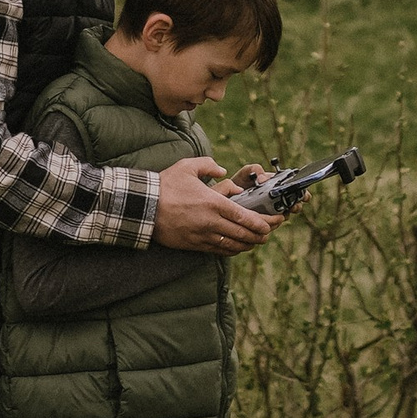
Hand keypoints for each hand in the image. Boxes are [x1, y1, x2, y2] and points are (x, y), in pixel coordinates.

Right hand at [152, 154, 274, 252]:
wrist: (144, 208)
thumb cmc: (166, 186)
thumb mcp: (188, 167)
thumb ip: (209, 166)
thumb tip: (222, 170)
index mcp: (213, 203)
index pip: (244, 217)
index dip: (261, 223)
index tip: (272, 223)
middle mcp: (211, 223)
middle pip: (243, 234)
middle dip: (260, 235)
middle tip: (270, 232)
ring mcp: (203, 236)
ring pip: (233, 245)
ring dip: (248, 244)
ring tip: (257, 241)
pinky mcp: (194, 245)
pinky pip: (218, 251)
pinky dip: (232, 250)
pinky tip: (237, 247)